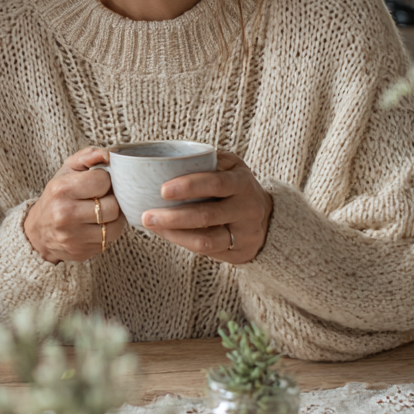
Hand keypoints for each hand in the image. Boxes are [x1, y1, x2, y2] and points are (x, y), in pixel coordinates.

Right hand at [24, 146, 126, 263]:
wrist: (38, 231)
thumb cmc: (56, 196)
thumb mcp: (66, 171)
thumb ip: (88, 156)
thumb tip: (109, 154)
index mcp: (62, 190)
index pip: (103, 181)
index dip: (105, 180)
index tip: (98, 182)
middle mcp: (66, 214)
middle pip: (113, 206)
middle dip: (112, 200)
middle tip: (104, 198)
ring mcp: (74, 236)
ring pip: (116, 226)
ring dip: (114, 218)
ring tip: (104, 211)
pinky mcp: (82, 252)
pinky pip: (109, 241)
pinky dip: (108, 232)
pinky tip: (98, 225)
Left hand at [140, 151, 271, 263]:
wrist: (266, 216)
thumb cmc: (235, 186)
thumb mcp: (229, 166)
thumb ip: (206, 161)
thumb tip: (165, 161)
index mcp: (242, 182)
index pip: (216, 184)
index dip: (189, 187)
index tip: (163, 190)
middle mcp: (247, 208)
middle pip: (207, 216)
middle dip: (173, 217)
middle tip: (147, 216)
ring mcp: (245, 233)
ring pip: (206, 240)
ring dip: (174, 234)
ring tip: (152, 226)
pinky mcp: (239, 252)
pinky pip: (207, 252)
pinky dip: (183, 242)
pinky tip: (166, 234)